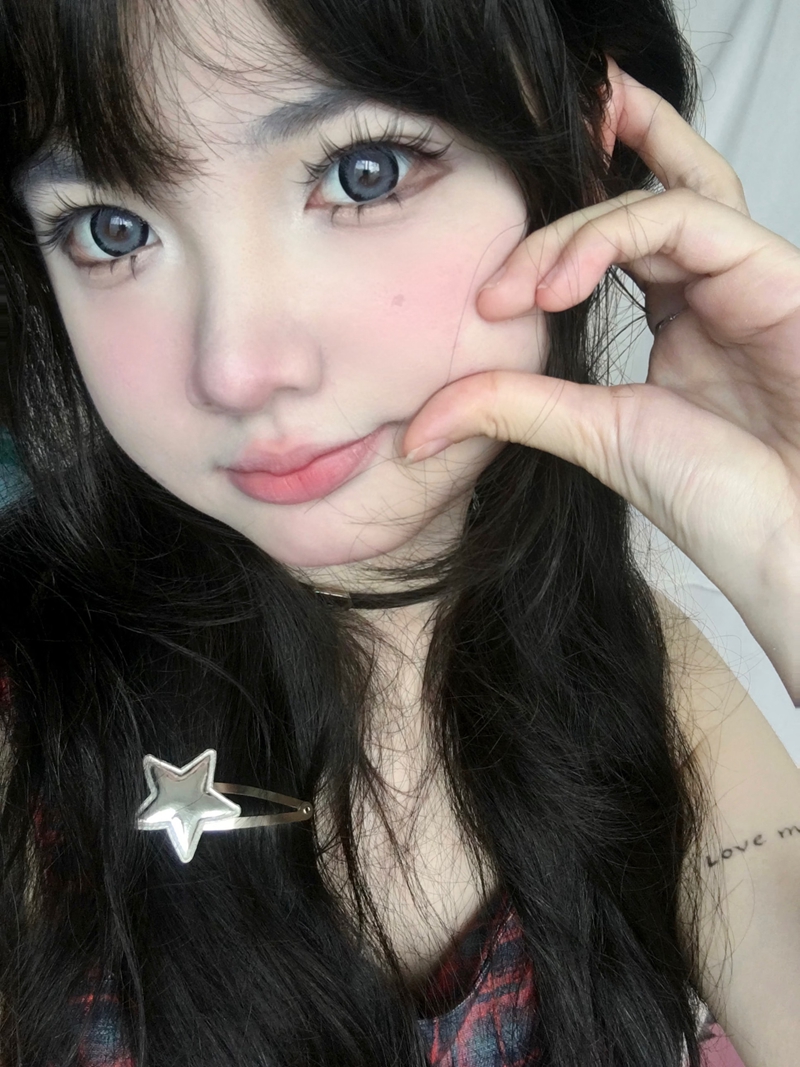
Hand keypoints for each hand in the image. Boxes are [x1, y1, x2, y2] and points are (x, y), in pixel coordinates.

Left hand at [403, 68, 799, 698]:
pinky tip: (562, 283)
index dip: (545, 252)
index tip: (486, 307)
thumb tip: (420, 424)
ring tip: (521, 270)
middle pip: (651, 192)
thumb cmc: (721, 503)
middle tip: (502, 206)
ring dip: (584, 212)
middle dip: (583, 172)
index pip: (618, 242)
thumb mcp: (595, 436)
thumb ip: (516, 409)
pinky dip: (617, 233)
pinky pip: (693, 216)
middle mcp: (711, 290)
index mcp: (679, 323)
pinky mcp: (776, 274)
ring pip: (666, 194)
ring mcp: (745, 278)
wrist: (789, 544)